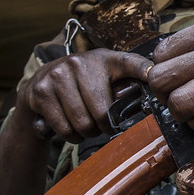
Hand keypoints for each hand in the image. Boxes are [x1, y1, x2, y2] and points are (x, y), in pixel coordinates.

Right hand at [16, 48, 152, 142]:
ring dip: (85, 133)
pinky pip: (64, 128)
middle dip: (103, 127)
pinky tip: (68, 124)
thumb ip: (126, 87)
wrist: (39, 85)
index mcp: (105, 59)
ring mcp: (58, 75)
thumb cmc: (81, 85)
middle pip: (102, 113)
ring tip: (84, 123)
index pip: (130, 63)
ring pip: (82, 124)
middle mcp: (80, 62)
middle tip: (99, 124)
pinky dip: (69, 135)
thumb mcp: (105, 77)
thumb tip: (153, 102)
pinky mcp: (41, 91)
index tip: (154, 76)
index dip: (144, 71)